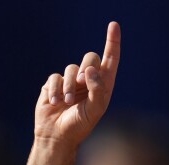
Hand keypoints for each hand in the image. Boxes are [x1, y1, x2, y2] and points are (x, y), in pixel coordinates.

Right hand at [25, 21, 120, 164]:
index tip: (114, 25)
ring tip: (67, 102)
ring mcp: (71, 81)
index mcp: (104, 85)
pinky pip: (55, 77)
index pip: (111, 59)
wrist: (57, 136)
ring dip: (69, 85)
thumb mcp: (95, 109)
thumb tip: (92, 70)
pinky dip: (56, 89)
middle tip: (83, 85)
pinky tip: (55, 103)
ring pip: (71, 67)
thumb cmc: (80, 125)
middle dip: (86, 69)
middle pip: (91, 57)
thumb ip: (98, 90)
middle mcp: (89, 80)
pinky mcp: (54, 84)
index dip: (113, 42)